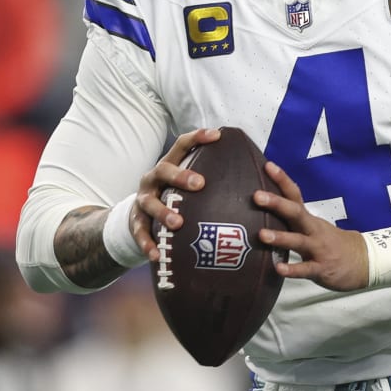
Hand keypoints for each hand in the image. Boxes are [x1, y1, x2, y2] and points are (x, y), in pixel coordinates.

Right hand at [131, 127, 221, 260]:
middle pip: (163, 170)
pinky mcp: (136, 221)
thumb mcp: (186, 183)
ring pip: (150, 203)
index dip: (198, 138)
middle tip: (199, 184)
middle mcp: (153, 179)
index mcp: (169, 165)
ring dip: (163, 212)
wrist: (138, 215)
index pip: (182, 145)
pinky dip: (147, 243)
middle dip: (180, 176)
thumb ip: (211, 177)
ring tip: (177, 223)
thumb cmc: (174, 196)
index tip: (218, 135)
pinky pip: (140, 232)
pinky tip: (157, 255)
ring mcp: (143, 200)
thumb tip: (254, 172)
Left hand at [254, 161, 370, 291]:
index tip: (268, 166)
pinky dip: (293, 269)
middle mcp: (313, 230)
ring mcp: (318, 249)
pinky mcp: (322, 269)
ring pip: (299, 242)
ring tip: (262, 235)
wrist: (363, 261)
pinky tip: (279, 268)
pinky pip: (306, 269)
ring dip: (281, 237)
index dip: (282, 180)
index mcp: (309, 219)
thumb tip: (265, 207)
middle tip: (257, 196)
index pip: (295, 195)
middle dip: (277, 204)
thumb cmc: (330, 243)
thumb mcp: (313, 227)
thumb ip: (292, 220)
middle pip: (295, 213)